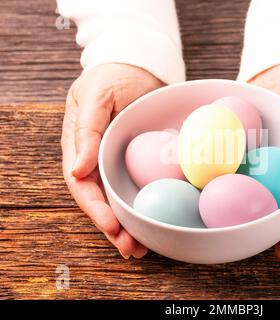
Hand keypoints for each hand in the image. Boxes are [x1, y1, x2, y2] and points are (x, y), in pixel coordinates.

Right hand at [61, 63, 163, 258]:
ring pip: (120, 200)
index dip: (96, 209)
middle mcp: (97, 160)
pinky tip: (156, 223)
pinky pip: (141, 187)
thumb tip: (76, 170)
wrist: (139, 66)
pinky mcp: (140, 161)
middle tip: (131, 248)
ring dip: (130, 225)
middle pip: (101, 201)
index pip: (83, 186)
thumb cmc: (113, 76)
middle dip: (114, 227)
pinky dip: (147, 207)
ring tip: (142, 248)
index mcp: (79, 147)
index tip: (112, 227)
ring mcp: (118, 162)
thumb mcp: (96, 96)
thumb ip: (85, 131)